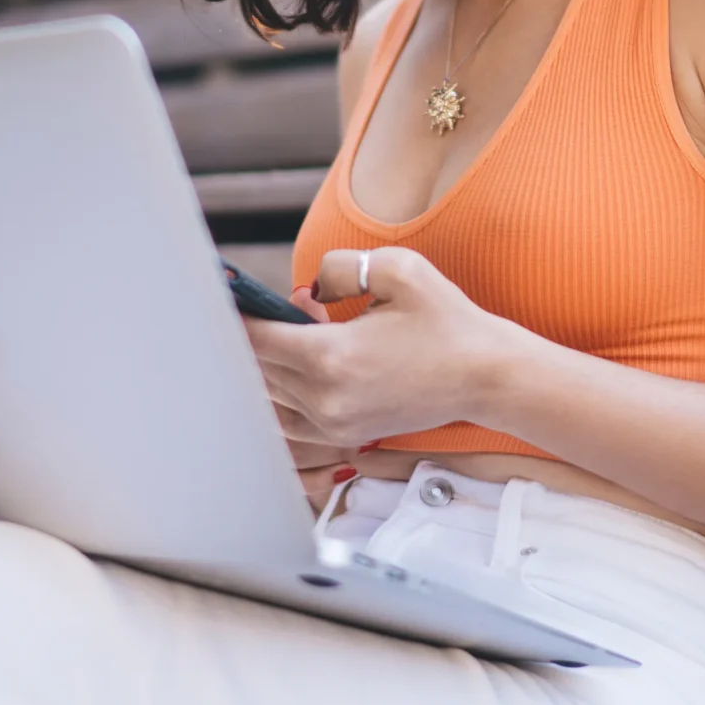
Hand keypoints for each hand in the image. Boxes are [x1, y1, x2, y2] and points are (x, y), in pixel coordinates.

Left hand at [241, 247, 519, 453]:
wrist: (484, 376)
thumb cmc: (445, 321)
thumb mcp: (397, 270)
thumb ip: (338, 268)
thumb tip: (304, 291)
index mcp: (332, 357)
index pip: (256, 339)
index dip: (234, 316)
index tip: (220, 295)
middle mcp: (325, 398)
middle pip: (257, 367)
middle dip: (259, 335)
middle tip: (281, 307)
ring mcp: (333, 423)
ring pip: (269, 395)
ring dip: (272, 364)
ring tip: (308, 333)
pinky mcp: (342, 436)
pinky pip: (287, 419)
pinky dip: (281, 393)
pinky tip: (301, 367)